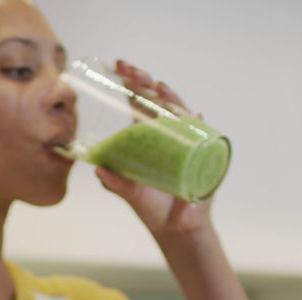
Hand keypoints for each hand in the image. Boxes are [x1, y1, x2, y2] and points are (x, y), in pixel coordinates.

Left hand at [95, 60, 214, 236]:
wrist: (176, 229)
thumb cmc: (150, 208)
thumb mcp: (130, 194)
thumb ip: (115, 183)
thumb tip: (98, 169)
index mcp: (147, 137)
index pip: (139, 103)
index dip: (133, 85)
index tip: (120, 69)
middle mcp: (167, 135)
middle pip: (158, 101)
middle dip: (146, 83)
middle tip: (131, 72)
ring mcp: (186, 141)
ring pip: (179, 111)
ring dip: (169, 97)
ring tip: (157, 86)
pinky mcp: (203, 154)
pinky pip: (202, 133)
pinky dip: (199, 122)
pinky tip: (196, 113)